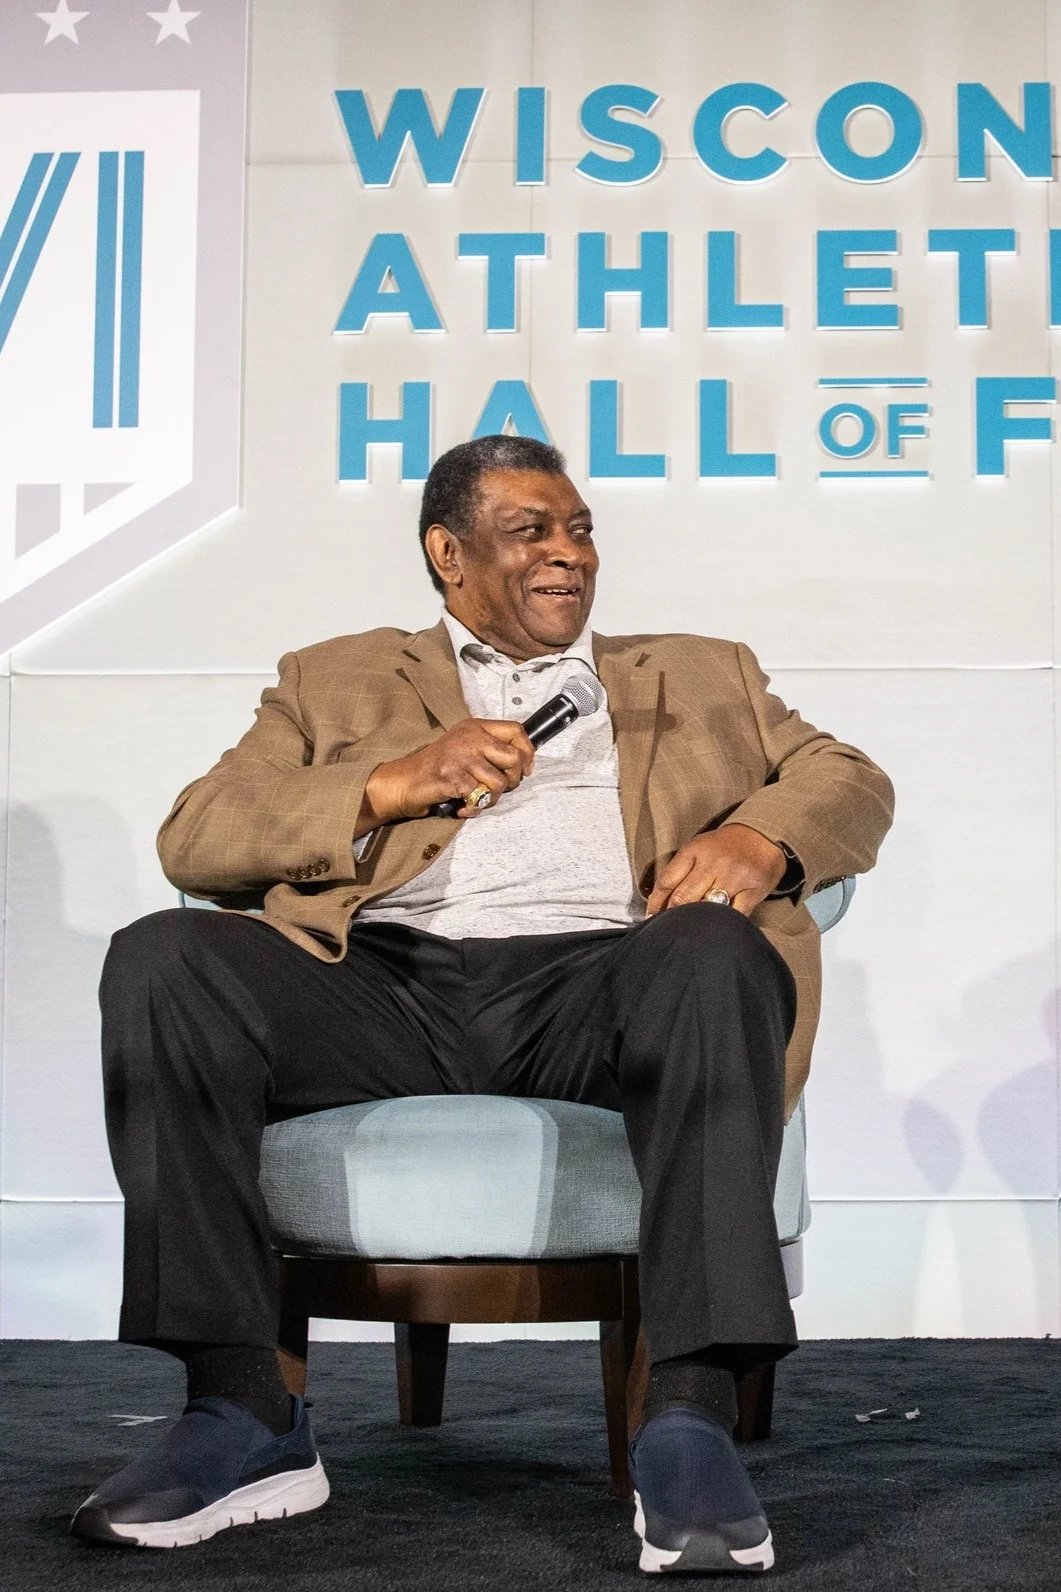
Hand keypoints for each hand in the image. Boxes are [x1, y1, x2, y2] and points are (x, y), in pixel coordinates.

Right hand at [364, 719, 535, 822]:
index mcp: (476, 727)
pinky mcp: (453, 777)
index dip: (528, 752)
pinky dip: (474, 808)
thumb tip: (525, 762)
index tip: (526, 769)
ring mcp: (461, 757)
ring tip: (477, 798)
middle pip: (514, 758)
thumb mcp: (466, 747)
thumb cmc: (439, 767)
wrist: (406, 780)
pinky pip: (480, 798)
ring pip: (500, 782)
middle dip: (513, 780)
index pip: (517, 730)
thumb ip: (491, 748)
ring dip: (492, 798)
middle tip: (497, 788)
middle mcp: (471, 738)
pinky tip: (462, 805)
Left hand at [645, 824, 786, 918]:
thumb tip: (657, 904)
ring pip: (706, 908)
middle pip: (683, 898)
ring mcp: (734, 877)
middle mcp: (713, 863)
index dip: (656, 904)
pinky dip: (721, 924)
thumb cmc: (724, 847)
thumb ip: (679, 871)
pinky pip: (732, 915)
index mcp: (695, 850)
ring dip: (695, 922)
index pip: (667, 881)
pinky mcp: (752, 891)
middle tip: (668, 929)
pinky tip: (715, 928)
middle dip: (672, 916)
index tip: (651, 918)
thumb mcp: (698, 849)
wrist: (763, 836)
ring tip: (688, 931)